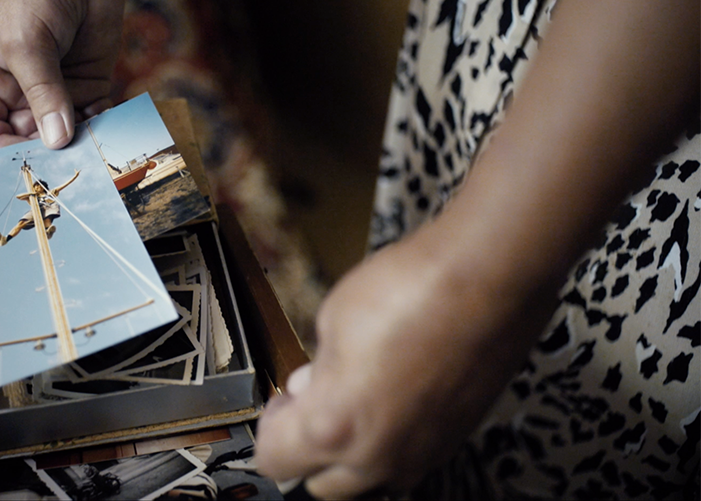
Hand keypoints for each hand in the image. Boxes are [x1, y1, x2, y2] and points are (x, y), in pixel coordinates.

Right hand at [0, 0, 138, 149]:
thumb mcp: (27, 41)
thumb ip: (41, 92)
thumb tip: (56, 140)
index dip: (2, 149)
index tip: (29, 156)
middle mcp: (14, 92)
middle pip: (24, 140)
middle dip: (46, 149)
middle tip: (68, 155)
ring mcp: (51, 92)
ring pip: (61, 136)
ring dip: (77, 142)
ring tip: (91, 141)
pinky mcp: (85, 88)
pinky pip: (90, 121)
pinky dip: (100, 126)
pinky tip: (106, 121)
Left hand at [255, 226, 554, 498]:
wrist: (486, 277)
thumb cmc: (411, 290)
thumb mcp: (333, 319)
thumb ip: (316, 368)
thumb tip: (310, 387)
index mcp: (333, 427)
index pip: (275, 459)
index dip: (271, 426)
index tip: (281, 403)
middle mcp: (379, 456)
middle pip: (322, 485)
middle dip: (309, 449)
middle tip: (312, 404)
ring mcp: (422, 453)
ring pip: (370, 481)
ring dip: (353, 454)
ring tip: (356, 400)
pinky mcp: (455, 438)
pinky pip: (410, 460)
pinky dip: (392, 442)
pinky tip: (395, 397)